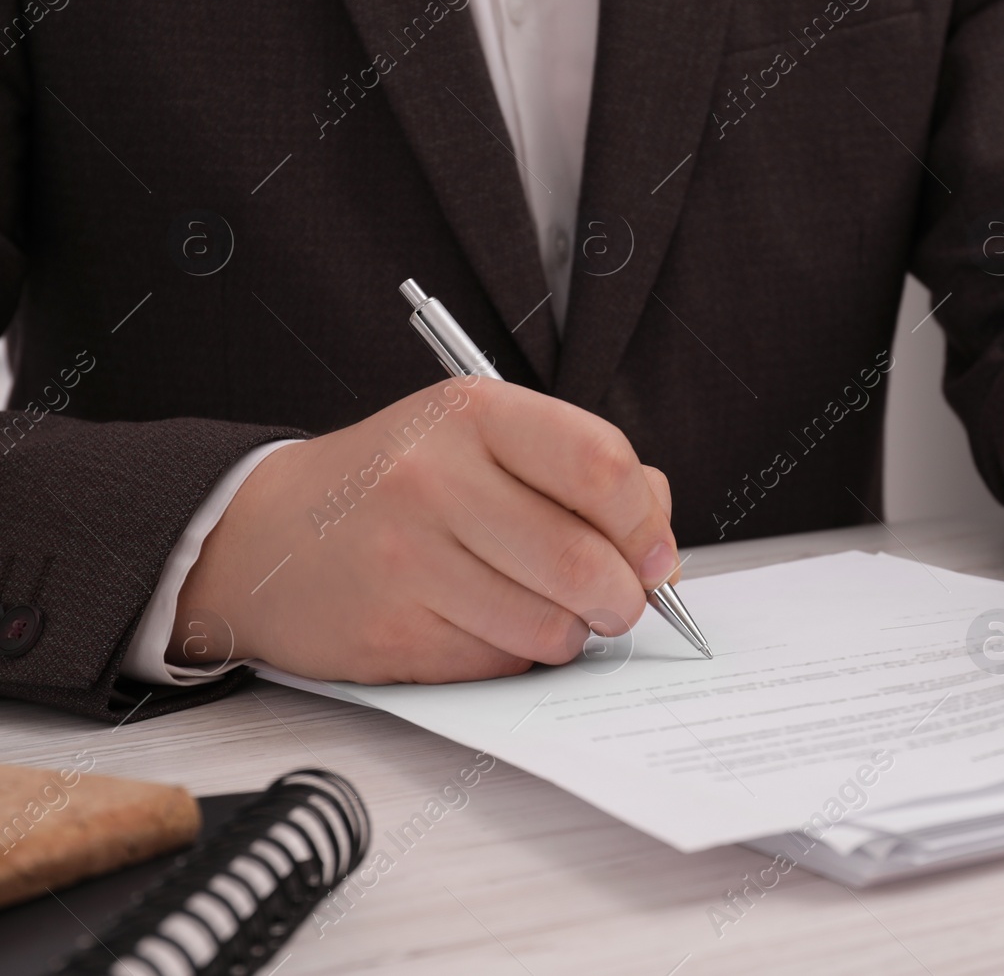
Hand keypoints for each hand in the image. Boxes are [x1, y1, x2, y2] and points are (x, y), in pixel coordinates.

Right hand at [171, 377, 679, 682]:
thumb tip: (660, 544)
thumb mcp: (483, 440)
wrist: (267, 534)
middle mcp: (435, 478)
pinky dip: (513, 656)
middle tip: (615, 601)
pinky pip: (499, 664)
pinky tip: (482, 623)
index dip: (647, 523)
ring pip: (549, 625)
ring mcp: (406, 559)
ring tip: (543, 608)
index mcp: (473, 414)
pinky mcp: (389, 632)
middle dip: (621, 598)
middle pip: (583, 561)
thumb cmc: (400, 485)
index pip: (601, 465)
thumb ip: (581, 474)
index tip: (654, 554)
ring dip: (569, 632)